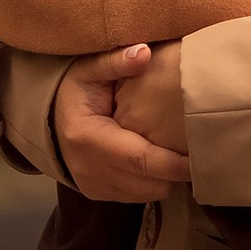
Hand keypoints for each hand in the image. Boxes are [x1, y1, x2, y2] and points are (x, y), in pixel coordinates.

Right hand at [53, 42, 191, 199]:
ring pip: (146, 195)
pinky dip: (152, 183)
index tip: (201, 156)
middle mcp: (89, 170)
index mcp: (88, 139)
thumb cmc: (75, 91)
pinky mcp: (98, 194)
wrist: (49, 119)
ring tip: (182, 155)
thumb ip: (115, 61)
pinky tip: (161, 162)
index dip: (173, 163)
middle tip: (200, 151)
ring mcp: (93, 186)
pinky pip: (136, 197)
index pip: (140, 159)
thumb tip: (144, 52)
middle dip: (177, 173)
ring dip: (166, 180)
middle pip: (148, 184)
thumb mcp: (89, 69)